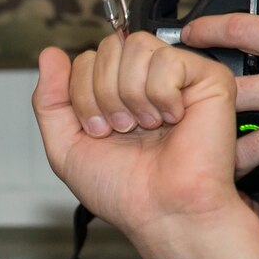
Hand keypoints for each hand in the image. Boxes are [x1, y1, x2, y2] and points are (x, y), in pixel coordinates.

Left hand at [33, 33, 258, 258]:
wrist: (162, 211)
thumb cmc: (124, 190)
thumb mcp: (65, 146)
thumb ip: (50, 99)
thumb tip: (49, 53)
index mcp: (116, 92)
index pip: (87, 58)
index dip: (82, 94)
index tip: (99, 131)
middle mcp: (146, 80)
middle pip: (109, 47)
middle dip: (103, 94)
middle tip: (123, 130)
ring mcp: (178, 76)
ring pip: (136, 47)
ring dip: (132, 95)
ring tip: (148, 127)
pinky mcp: (209, 78)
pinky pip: (167, 59)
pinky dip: (161, 95)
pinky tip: (173, 120)